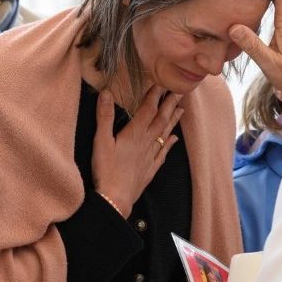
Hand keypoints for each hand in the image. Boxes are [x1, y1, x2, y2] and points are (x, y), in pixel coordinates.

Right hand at [92, 85, 183, 214]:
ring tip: (181, 110)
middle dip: (169, 104)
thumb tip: (106, 93)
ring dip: (173, 121)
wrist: (116, 198)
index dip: (154, 95)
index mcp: (134, 134)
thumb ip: (104, 117)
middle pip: (160, 120)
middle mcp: (146, 142)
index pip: (147, 109)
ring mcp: (150, 156)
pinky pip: (163, 152)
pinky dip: (169, 143)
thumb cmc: (106, 170)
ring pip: (164, 134)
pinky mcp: (150, 169)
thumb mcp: (101, 141)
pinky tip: (174, 138)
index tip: (161, 83)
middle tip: (179, 92)